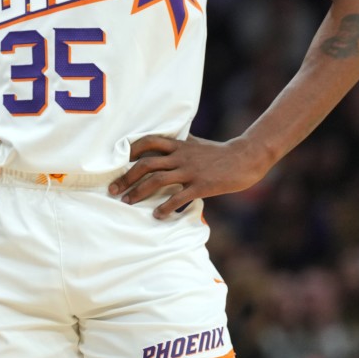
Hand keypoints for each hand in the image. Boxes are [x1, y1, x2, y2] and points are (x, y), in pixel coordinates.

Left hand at [108, 134, 269, 217]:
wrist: (245, 158)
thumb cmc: (218, 152)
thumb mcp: (195, 143)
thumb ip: (178, 143)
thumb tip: (162, 142)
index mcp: (178, 145)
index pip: (148, 142)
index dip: (130, 150)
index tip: (115, 163)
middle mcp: (180, 156)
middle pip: (146, 164)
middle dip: (126, 177)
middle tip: (113, 190)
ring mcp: (190, 171)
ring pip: (157, 180)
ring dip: (139, 192)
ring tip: (128, 203)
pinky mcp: (201, 185)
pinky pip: (179, 197)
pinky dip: (166, 207)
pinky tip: (157, 215)